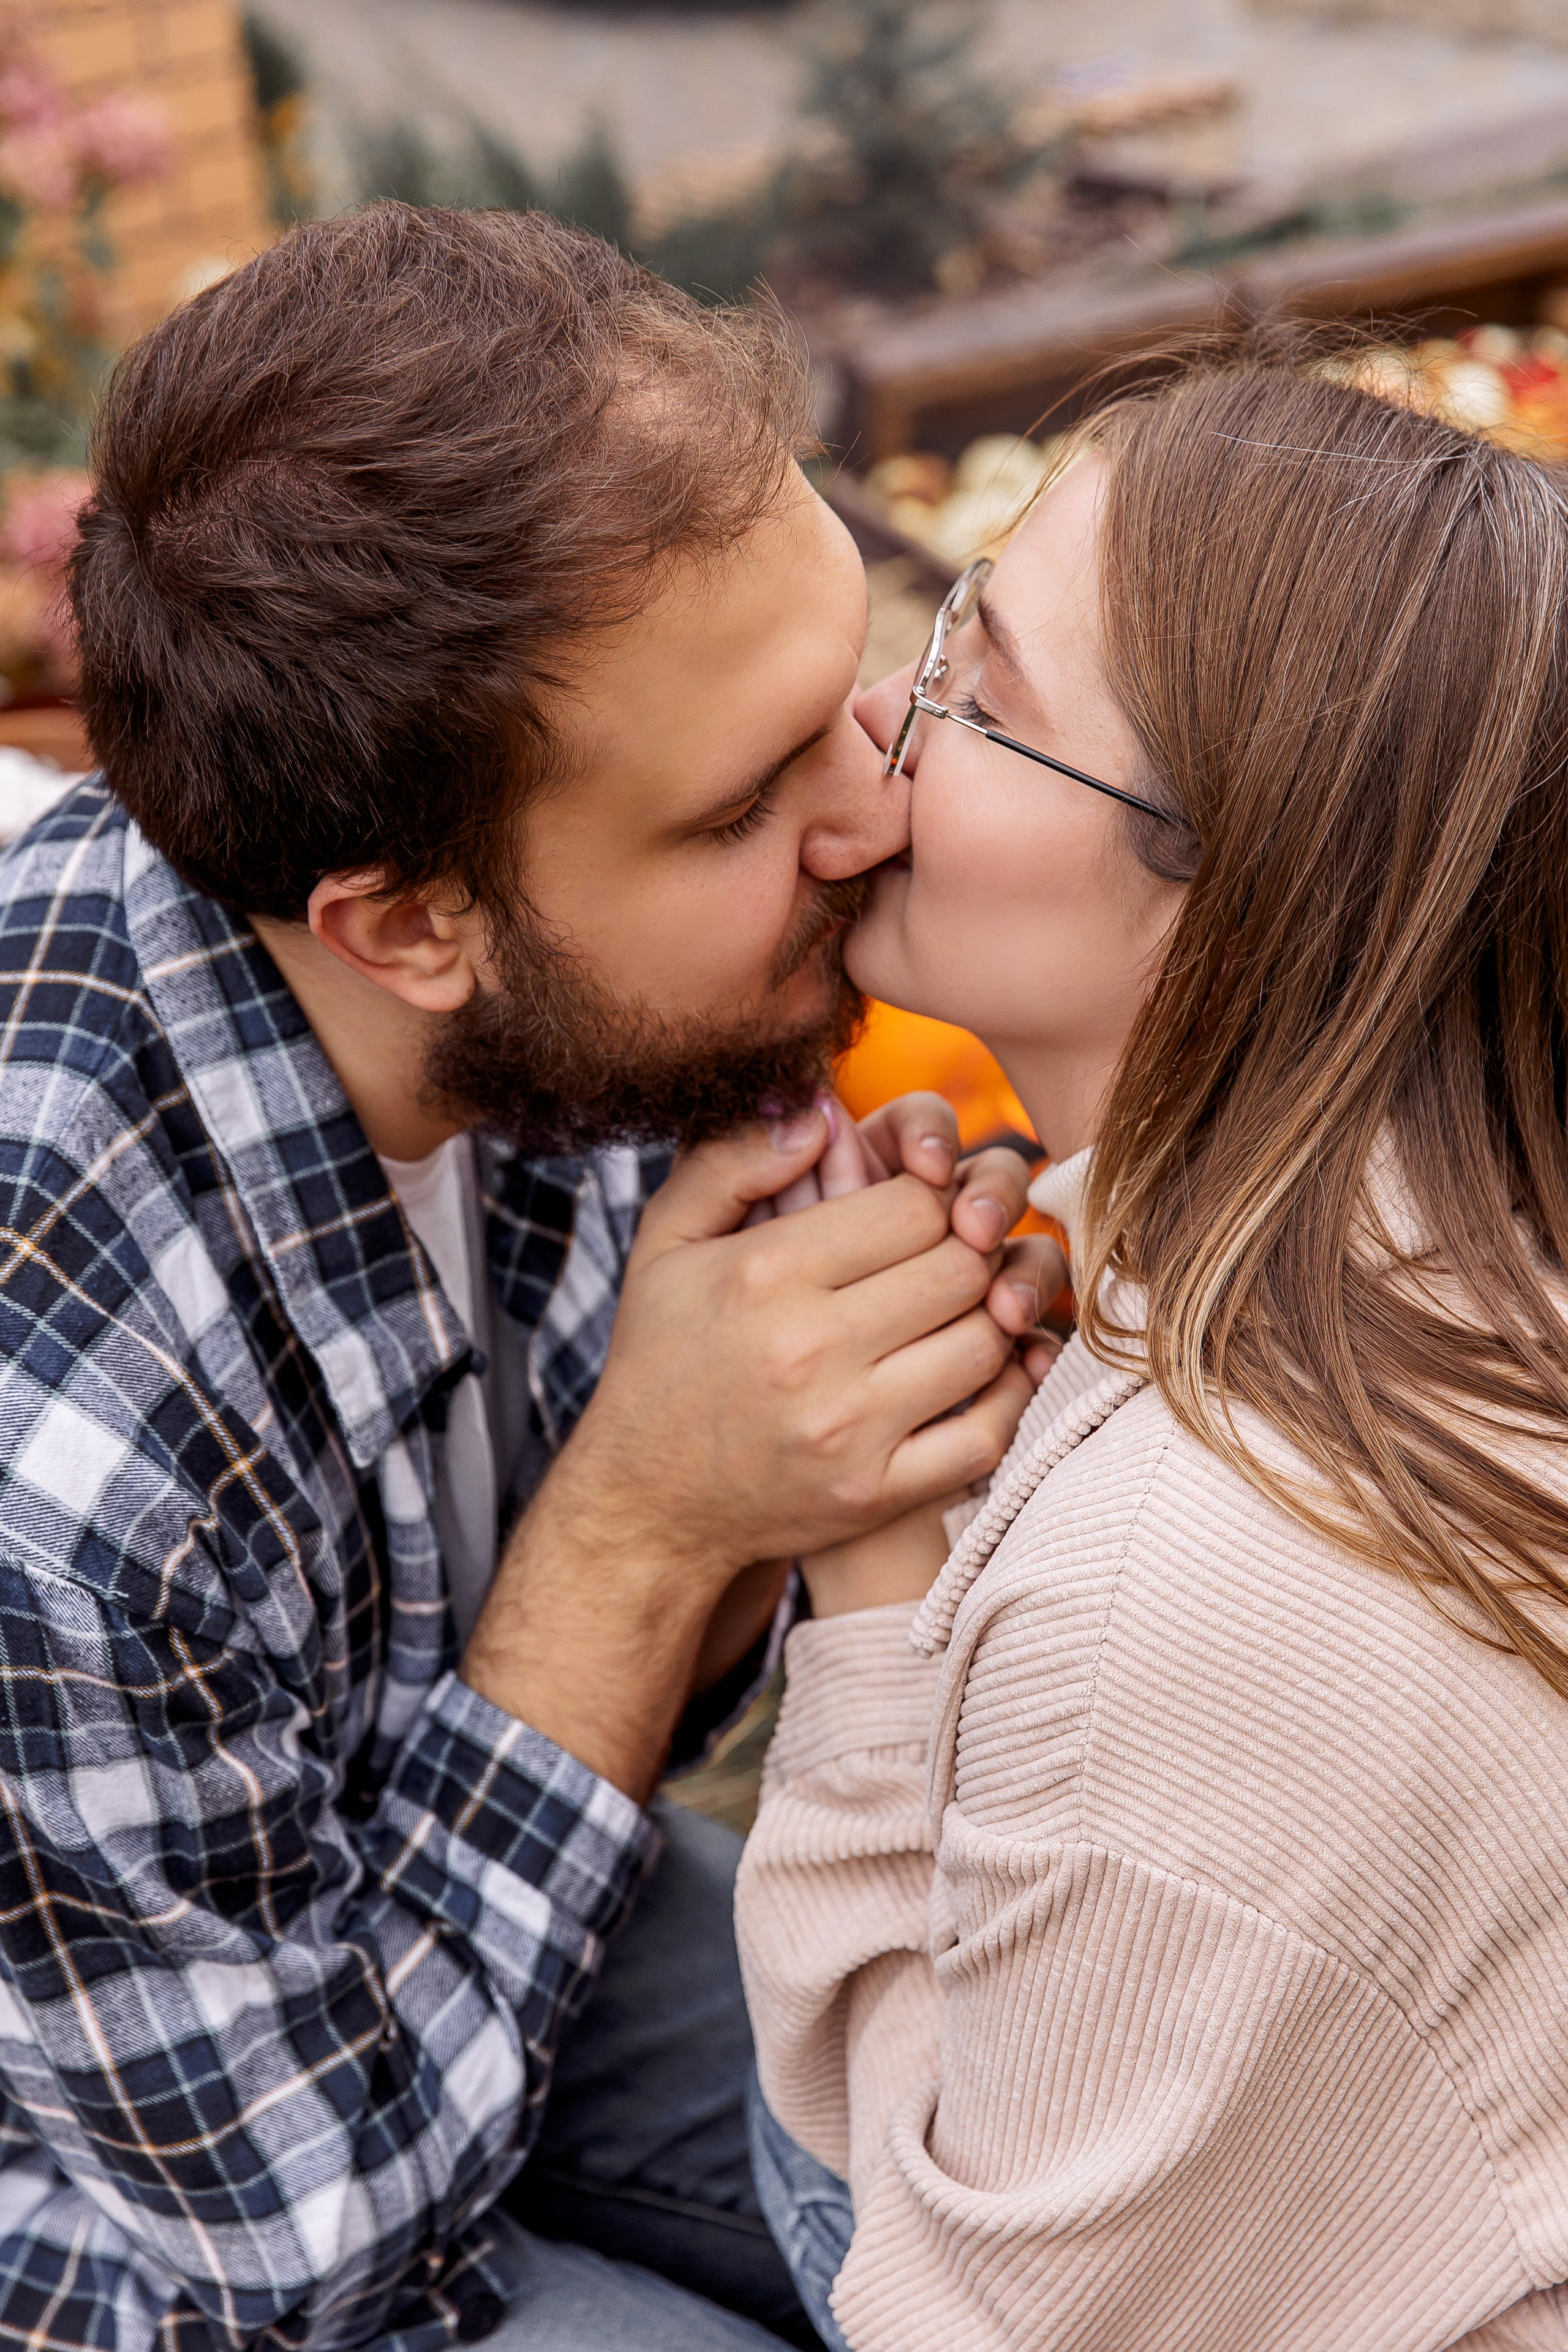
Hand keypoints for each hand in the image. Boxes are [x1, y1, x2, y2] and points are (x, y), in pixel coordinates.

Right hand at [463, 1104, 1024, 1795]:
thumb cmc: (662, 1357)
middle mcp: (810, 1349)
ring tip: (961, 1308)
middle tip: (952, 1255)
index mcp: (766, 1274)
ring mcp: (850, 1429)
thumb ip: (732, 1161)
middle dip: (970, 1251)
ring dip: (991, 1318)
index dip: (933, 1194)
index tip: (918, 1208)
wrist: (647, 1502)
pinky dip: (1006, 1394)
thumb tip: (819, 1110)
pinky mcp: (878, 1493)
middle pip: (962, 1268)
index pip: (913, 1205)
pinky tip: (986, 1371)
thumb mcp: (666, 1243)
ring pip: (985, 1342)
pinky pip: (988, 1430)